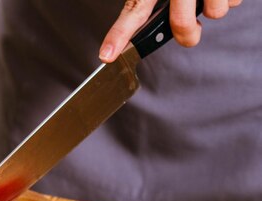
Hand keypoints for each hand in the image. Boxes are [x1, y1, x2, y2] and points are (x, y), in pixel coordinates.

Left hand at [99, 0, 242, 61]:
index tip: (107, 55)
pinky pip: (233, 2)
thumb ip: (145, 1)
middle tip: (189, 28)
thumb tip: (135, 21)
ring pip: (215, 13)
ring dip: (212, 7)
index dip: (119, 34)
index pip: (134, 12)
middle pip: (182, 25)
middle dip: (188, 34)